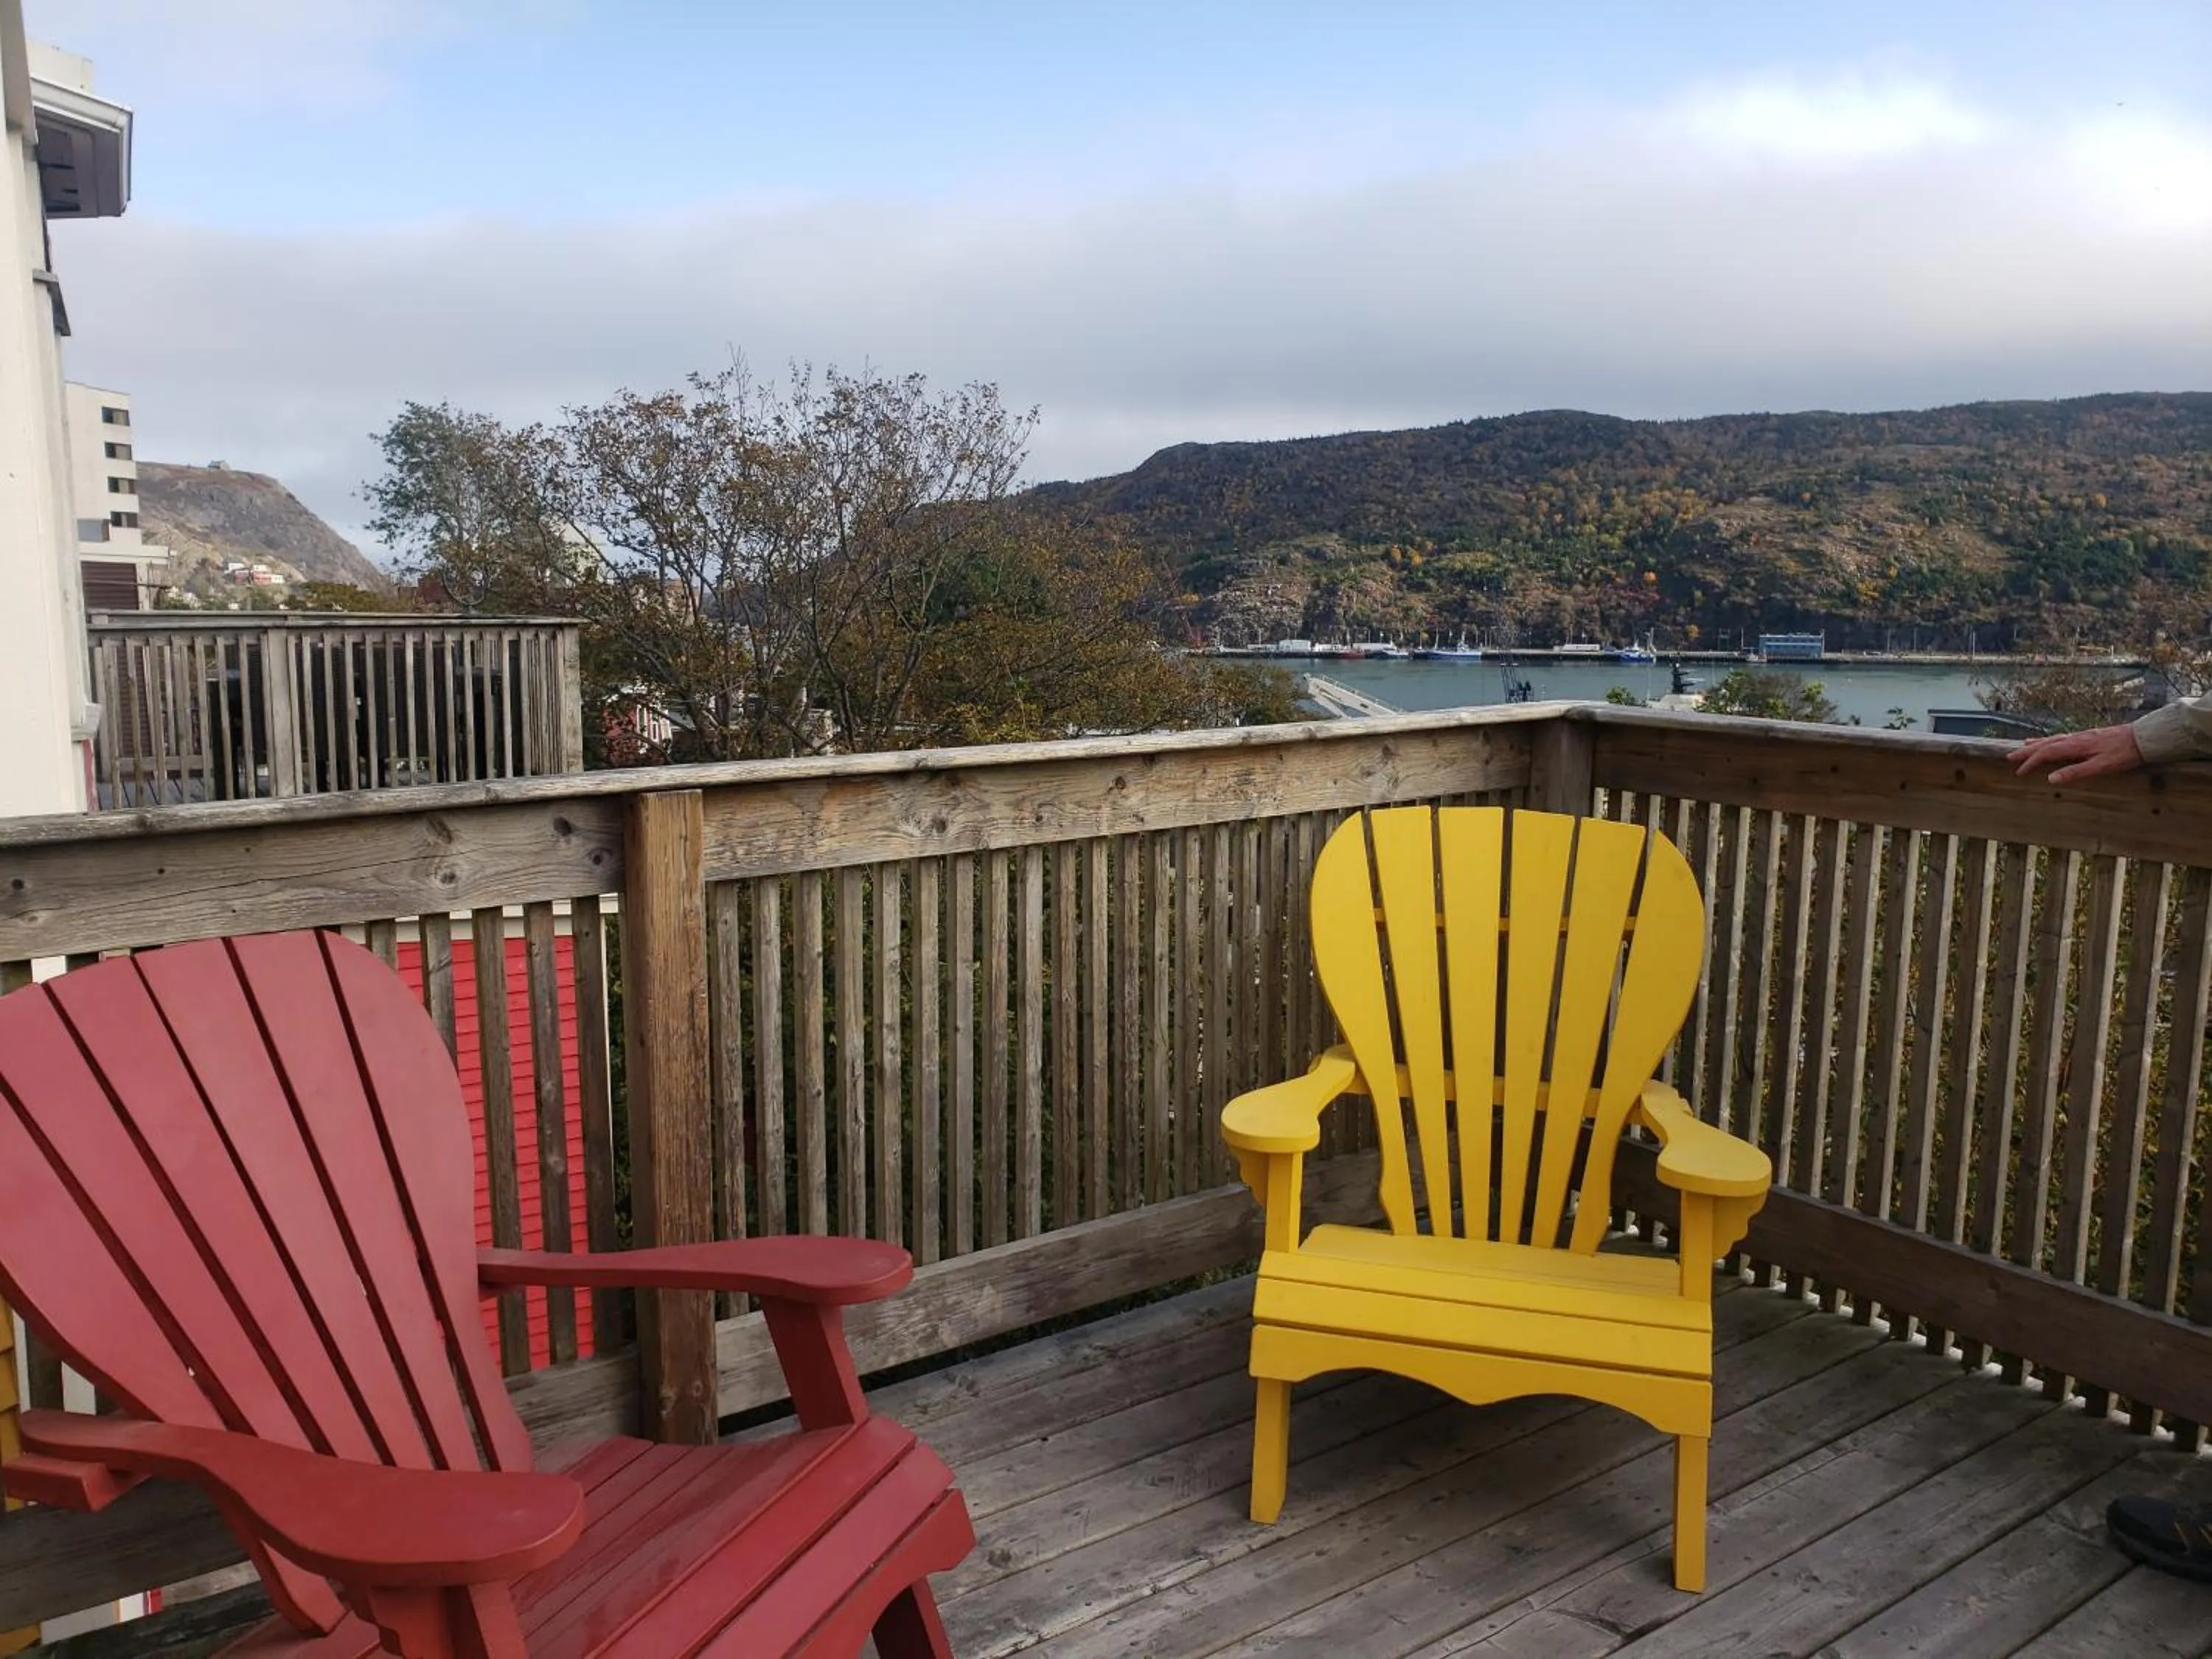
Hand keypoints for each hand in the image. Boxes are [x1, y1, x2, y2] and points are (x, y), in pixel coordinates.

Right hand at [2010, 724, 2143, 782]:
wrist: (2144, 738)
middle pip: (2046, 744)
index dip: (2031, 762)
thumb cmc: (2124, 754)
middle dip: (2027, 751)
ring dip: (2037, 743)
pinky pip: (2063, 737)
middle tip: (2010, 756)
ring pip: (2054, 739)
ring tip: (2025, 745)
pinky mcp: (2090, 736)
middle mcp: (2076, 738)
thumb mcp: (2100, 767)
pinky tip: (2054, 742)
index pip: (2046, 753)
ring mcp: (2083, 736)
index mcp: (2076, 746)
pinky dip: (2051, 740)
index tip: (2019, 772)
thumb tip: (2050, 779)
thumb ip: (2075, 772)